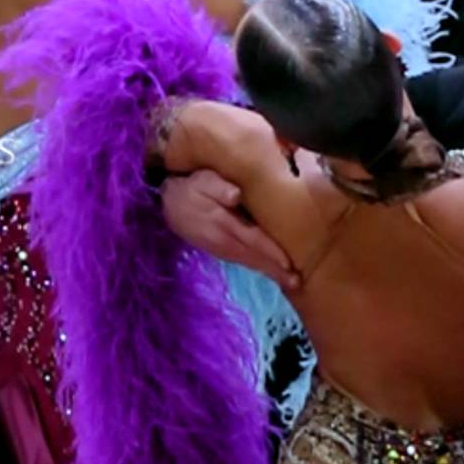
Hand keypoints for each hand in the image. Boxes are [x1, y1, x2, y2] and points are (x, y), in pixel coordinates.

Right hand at [161, 170, 300, 293]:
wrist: (166, 204)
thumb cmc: (190, 187)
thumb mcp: (202, 179)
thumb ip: (218, 186)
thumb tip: (235, 195)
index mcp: (222, 223)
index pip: (252, 239)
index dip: (270, 252)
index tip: (288, 264)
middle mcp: (222, 241)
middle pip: (254, 258)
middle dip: (275, 271)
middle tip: (297, 283)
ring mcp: (220, 249)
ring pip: (249, 263)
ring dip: (269, 273)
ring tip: (291, 283)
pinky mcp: (218, 251)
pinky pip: (243, 261)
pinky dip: (258, 268)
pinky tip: (273, 272)